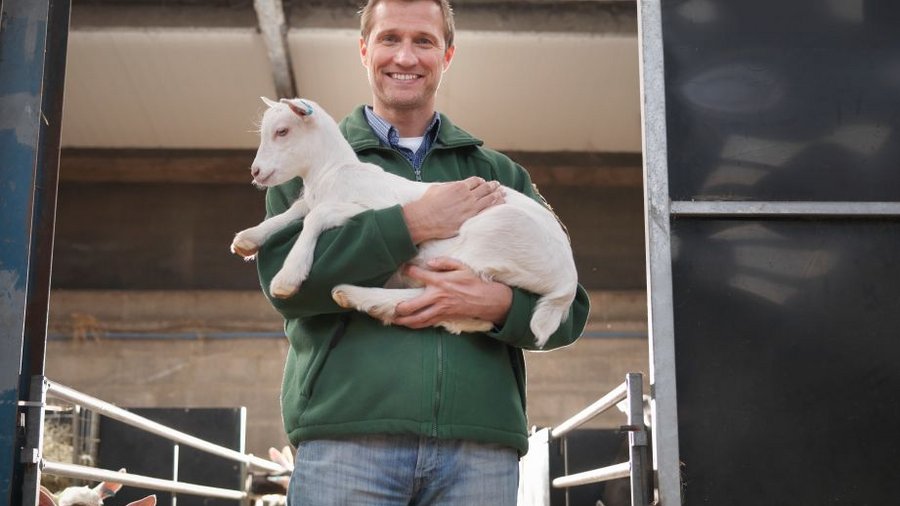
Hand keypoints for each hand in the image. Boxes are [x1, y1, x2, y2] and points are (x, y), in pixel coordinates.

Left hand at [392, 257, 512, 328]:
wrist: (485, 299)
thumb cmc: (472, 281)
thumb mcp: (461, 266)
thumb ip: (444, 262)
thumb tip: (430, 262)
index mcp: (439, 281)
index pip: (418, 274)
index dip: (407, 270)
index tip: (403, 269)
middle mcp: (437, 296)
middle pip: (412, 304)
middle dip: (399, 307)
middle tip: (392, 306)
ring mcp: (439, 309)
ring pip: (417, 318)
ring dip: (404, 320)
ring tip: (394, 319)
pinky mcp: (443, 317)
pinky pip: (426, 323)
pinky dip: (415, 325)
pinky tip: (407, 324)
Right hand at [402, 176, 504, 243]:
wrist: (423, 219)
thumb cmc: (427, 204)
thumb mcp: (437, 188)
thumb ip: (449, 186)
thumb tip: (453, 186)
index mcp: (460, 186)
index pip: (475, 181)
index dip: (480, 181)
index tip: (483, 182)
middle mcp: (467, 196)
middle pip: (485, 188)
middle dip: (493, 186)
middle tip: (497, 185)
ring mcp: (470, 208)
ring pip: (489, 199)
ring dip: (498, 195)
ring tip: (503, 193)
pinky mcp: (470, 219)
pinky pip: (487, 211)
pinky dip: (496, 207)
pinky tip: (501, 205)